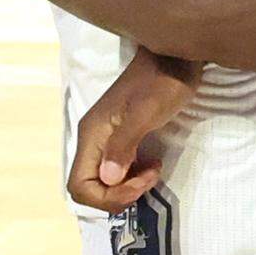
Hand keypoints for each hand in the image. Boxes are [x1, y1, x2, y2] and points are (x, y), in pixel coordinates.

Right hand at [69, 52, 195, 211]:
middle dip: (119, 194)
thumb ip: (125, 143)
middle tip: (149, 178)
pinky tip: (152, 165)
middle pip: (89, 187)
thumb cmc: (164, 82)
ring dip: (128, 186)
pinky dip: (133, 177)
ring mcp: (106, 140)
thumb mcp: (147, 112)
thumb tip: (108, 178)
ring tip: (153, 171)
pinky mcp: (122, 138)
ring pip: (104, 181)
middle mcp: (93, 140)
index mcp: (93, 135)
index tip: (139, 183)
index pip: (79, 185)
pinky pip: (117, 170)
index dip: (107, 196)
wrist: (176, 58)